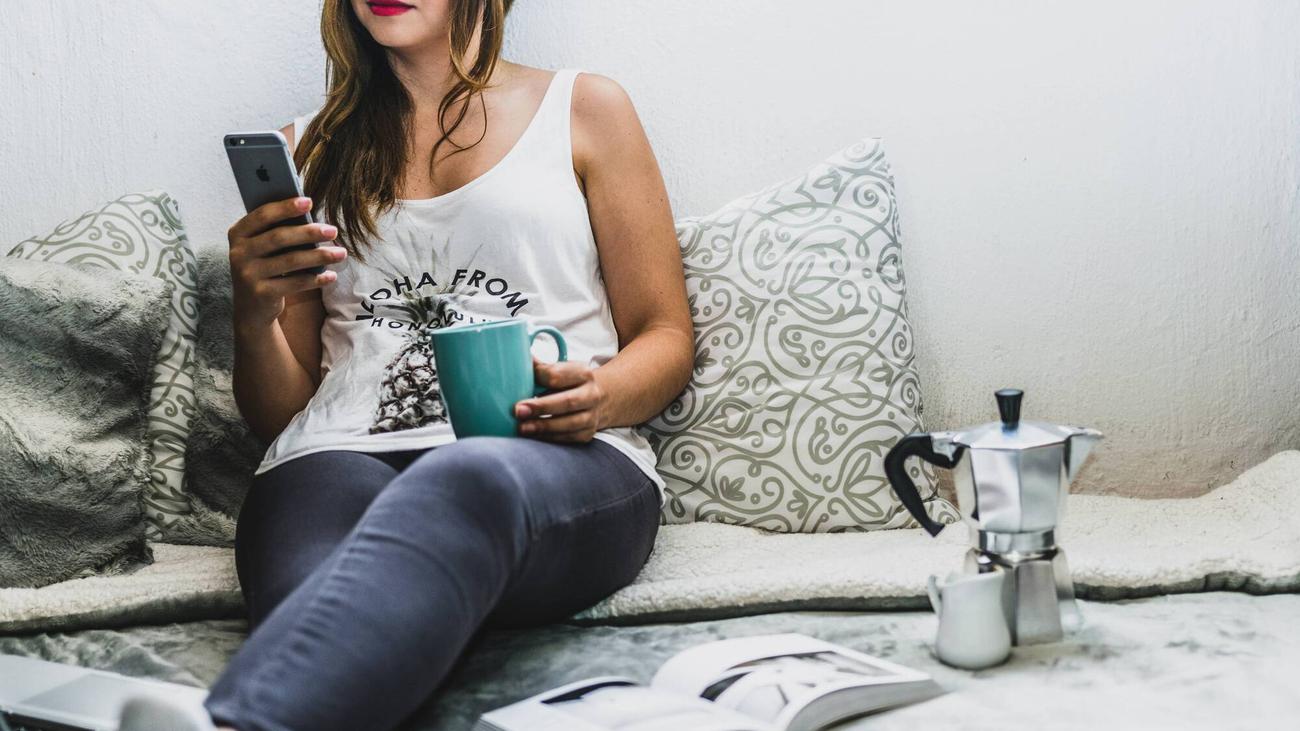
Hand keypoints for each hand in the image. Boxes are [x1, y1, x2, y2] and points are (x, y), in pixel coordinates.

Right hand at [228, 196, 346, 332]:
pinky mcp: (261, 293)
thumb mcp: (262, 248)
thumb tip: (309, 212)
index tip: (309, 201)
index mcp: (238, 233)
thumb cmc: (264, 268)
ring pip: (290, 261)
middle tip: (333, 230)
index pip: (262, 215)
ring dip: (320, 256)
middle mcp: (238, 253)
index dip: (286, 207)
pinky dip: (316, 279)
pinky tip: (331, 275)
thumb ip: (276, 231)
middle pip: (279, 237)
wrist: (251, 309)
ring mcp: (248, 274)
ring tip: (341, 253)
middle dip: (309, 232)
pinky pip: (295, 283)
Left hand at [514, 359, 608, 442]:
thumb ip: (541, 369)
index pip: (558, 376)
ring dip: (543, 426)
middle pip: (567, 401)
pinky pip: (568, 438)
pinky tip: (533, 436)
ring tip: (522, 428)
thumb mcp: (563, 370)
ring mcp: (592, 416)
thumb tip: (516, 361)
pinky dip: (549, 438)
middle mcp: (591, 395)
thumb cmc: (572, 383)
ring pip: (569, 423)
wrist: (601, 398)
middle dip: (541, 407)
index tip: (518, 383)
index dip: (537, 378)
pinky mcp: (588, 433)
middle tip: (518, 411)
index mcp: (583, 374)